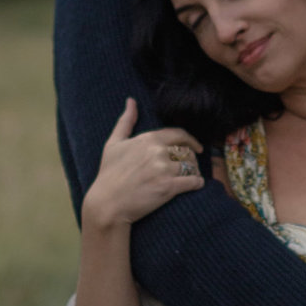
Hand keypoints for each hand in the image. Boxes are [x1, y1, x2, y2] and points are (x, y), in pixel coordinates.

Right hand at [82, 98, 208, 234]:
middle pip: (186, 151)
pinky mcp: (168, 188)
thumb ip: (125, 121)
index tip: (196, 147)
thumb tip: (131, 101)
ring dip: (194, 171)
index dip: (191, 140)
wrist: (107, 204)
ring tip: (192, 176)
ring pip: (191, 166)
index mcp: (148, 139)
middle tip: (190, 166)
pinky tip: (197, 184)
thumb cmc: (109, 174)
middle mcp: (158, 152)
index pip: (179, 134)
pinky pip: (193, 181)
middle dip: (191, 158)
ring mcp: (164, 170)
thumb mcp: (113, 144)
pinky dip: (198, 183)